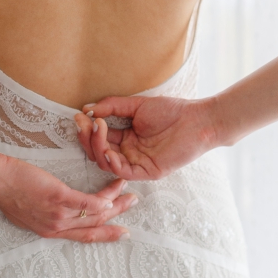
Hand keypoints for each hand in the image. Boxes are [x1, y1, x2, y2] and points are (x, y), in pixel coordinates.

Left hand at [0, 154, 135, 242]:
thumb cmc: (6, 193)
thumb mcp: (25, 213)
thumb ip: (42, 215)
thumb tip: (51, 211)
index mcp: (49, 231)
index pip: (84, 236)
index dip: (105, 235)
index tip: (121, 233)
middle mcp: (57, 227)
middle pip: (95, 224)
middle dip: (117, 216)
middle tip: (133, 205)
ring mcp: (59, 212)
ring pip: (95, 212)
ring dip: (115, 202)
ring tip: (128, 190)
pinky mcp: (58, 196)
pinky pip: (87, 201)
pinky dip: (103, 198)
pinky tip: (114, 190)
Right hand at [74, 95, 218, 181]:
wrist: (197, 119)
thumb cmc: (171, 111)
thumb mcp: (136, 105)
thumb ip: (112, 107)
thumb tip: (87, 108)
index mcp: (125, 138)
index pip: (99, 138)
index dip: (87, 128)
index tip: (80, 115)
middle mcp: (128, 152)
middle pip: (98, 152)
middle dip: (87, 138)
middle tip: (85, 122)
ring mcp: (137, 163)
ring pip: (106, 163)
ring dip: (97, 147)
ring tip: (99, 128)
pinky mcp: (147, 171)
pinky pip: (123, 172)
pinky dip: (112, 162)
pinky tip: (108, 149)